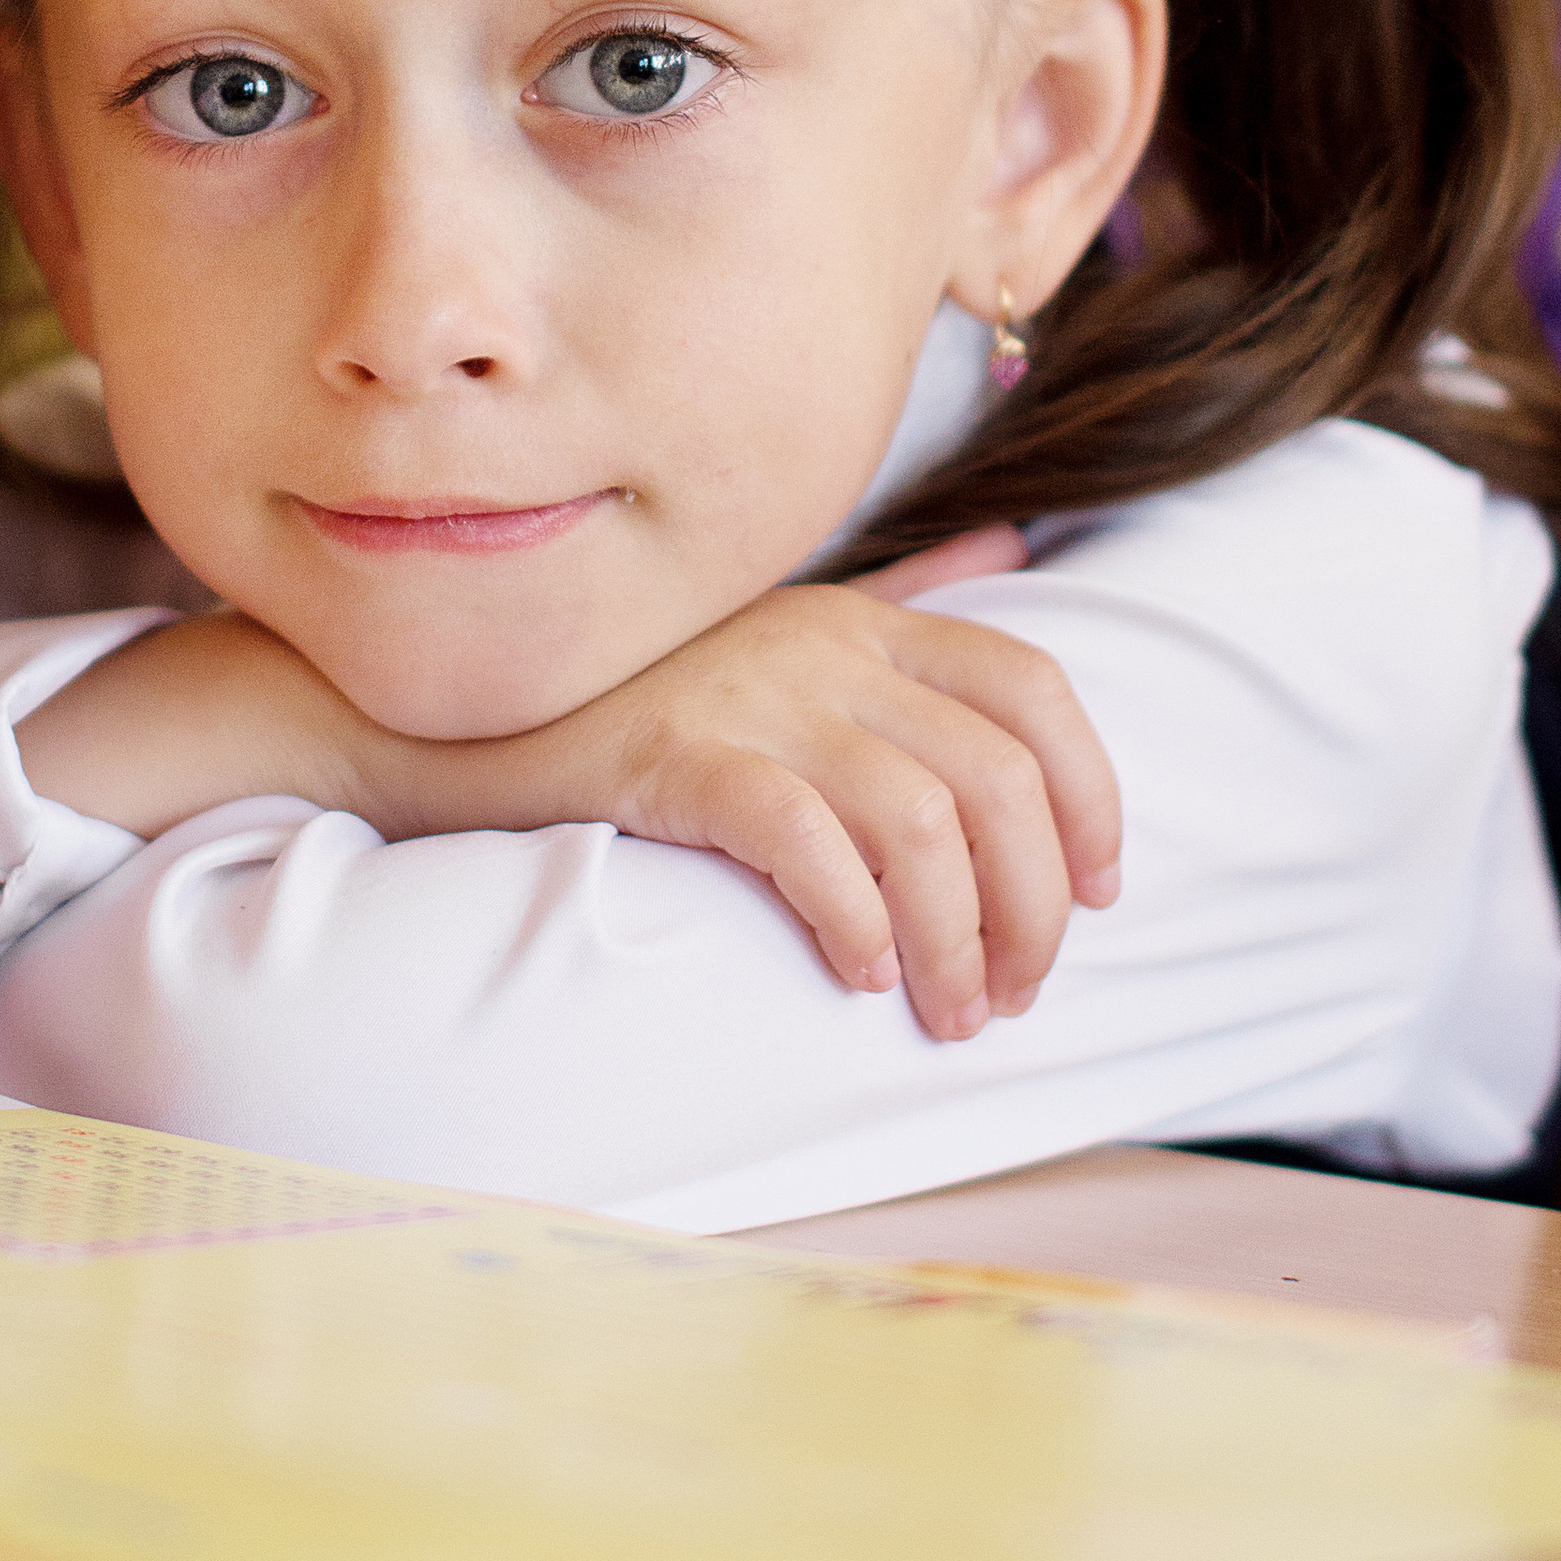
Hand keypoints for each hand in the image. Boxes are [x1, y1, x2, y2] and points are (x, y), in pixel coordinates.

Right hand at [337, 554, 1117, 1042]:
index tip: (1094, 892)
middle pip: (995, 778)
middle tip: (1011, 995)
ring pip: (919, 821)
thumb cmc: (638, 703)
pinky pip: (803, 837)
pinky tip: (859, 974)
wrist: (466, 721)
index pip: (1033, 689)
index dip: (1090, 795)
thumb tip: (1010, 549)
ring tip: (944, 1011)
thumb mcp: (780, 638)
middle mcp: (822, 645)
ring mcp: (750, 696)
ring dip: (956, 938)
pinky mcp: (676, 755)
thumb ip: (895, 607)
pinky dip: (853, 916)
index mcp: (864, 620)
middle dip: (1031, 906)